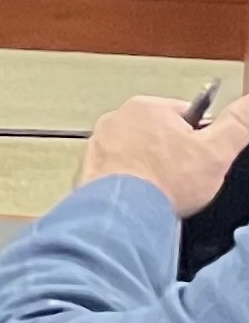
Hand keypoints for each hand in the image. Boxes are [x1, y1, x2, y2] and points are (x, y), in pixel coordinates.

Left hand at [76, 95, 248, 216]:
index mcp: (147, 107)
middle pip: (159, 134)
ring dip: (149, 166)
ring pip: (137, 152)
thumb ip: (238, 124)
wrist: (121, 215)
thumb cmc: (163, 183)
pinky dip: (128, 180)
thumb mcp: (216, 152)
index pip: (186, 116)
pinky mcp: (89, 165)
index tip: (198, 158)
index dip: (199, 141)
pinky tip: (138, 193)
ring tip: (158, 186)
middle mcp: (117, 119)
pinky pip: (117, 169)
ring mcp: (99, 142)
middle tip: (179, 175)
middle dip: (172, 154)